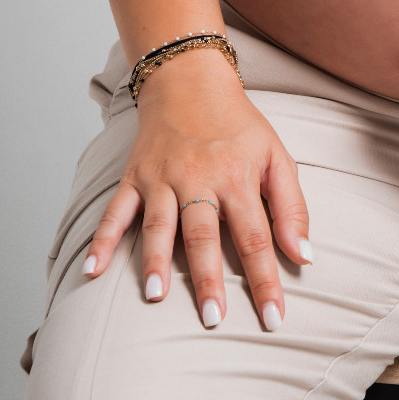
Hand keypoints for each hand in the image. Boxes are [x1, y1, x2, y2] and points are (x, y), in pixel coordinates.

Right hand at [82, 49, 309, 327]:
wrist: (191, 80)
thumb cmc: (239, 126)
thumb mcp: (276, 156)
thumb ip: (291, 207)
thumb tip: (305, 256)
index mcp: (238, 176)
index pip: (256, 236)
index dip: (265, 279)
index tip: (273, 317)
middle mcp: (199, 178)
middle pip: (204, 235)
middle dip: (209, 279)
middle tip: (212, 319)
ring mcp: (162, 177)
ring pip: (159, 224)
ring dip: (155, 260)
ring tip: (156, 296)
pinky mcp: (134, 176)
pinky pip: (115, 211)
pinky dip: (101, 239)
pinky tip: (93, 270)